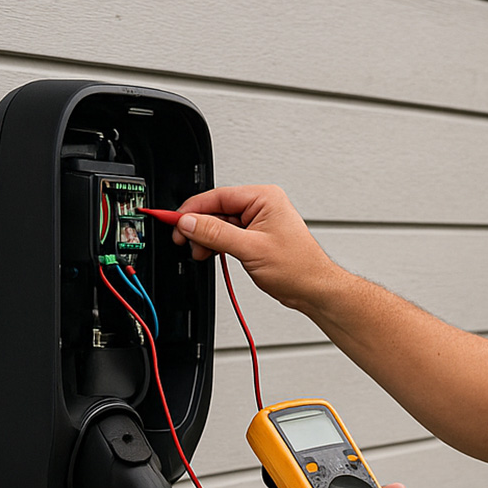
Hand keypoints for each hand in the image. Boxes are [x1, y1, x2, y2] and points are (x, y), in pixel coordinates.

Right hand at [173, 185, 345, 310]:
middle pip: (216, 210)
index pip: (218, 196)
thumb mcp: (251, 249)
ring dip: (207, 239)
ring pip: (219, 224)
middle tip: (184, 242)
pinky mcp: (255, 237)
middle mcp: (261, 205)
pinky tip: (211, 253)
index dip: (192, 210)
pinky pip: (228, 235)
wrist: (314, 290)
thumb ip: (216, 234)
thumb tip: (190, 222)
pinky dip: (216, 245)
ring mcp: (258, 221)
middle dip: (199, 227)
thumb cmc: (299, 268)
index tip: (173, 220)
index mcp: (264, 198)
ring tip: (201, 253)